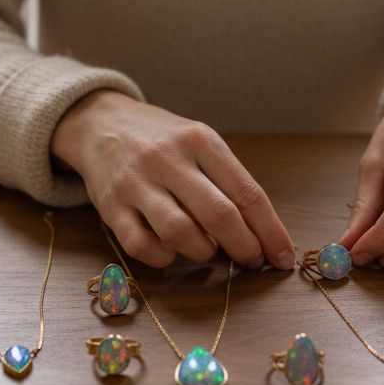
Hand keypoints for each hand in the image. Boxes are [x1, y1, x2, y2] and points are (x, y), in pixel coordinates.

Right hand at [52, 90, 294, 269]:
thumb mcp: (200, 143)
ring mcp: (136, 182)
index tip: (283, 257)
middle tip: (252, 262)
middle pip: (219, 215)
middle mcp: (168, 158)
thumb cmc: (163, 140)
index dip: (270, 231)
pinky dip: (164, 257)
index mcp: (200, 140)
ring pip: (180, 232)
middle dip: (244, 247)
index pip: (247, 193)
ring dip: (203, 252)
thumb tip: (262, 234)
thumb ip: (228, 181)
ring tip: (208, 250)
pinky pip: (141, 245)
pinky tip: (171, 251)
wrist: (100, 123)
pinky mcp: (109, 206)